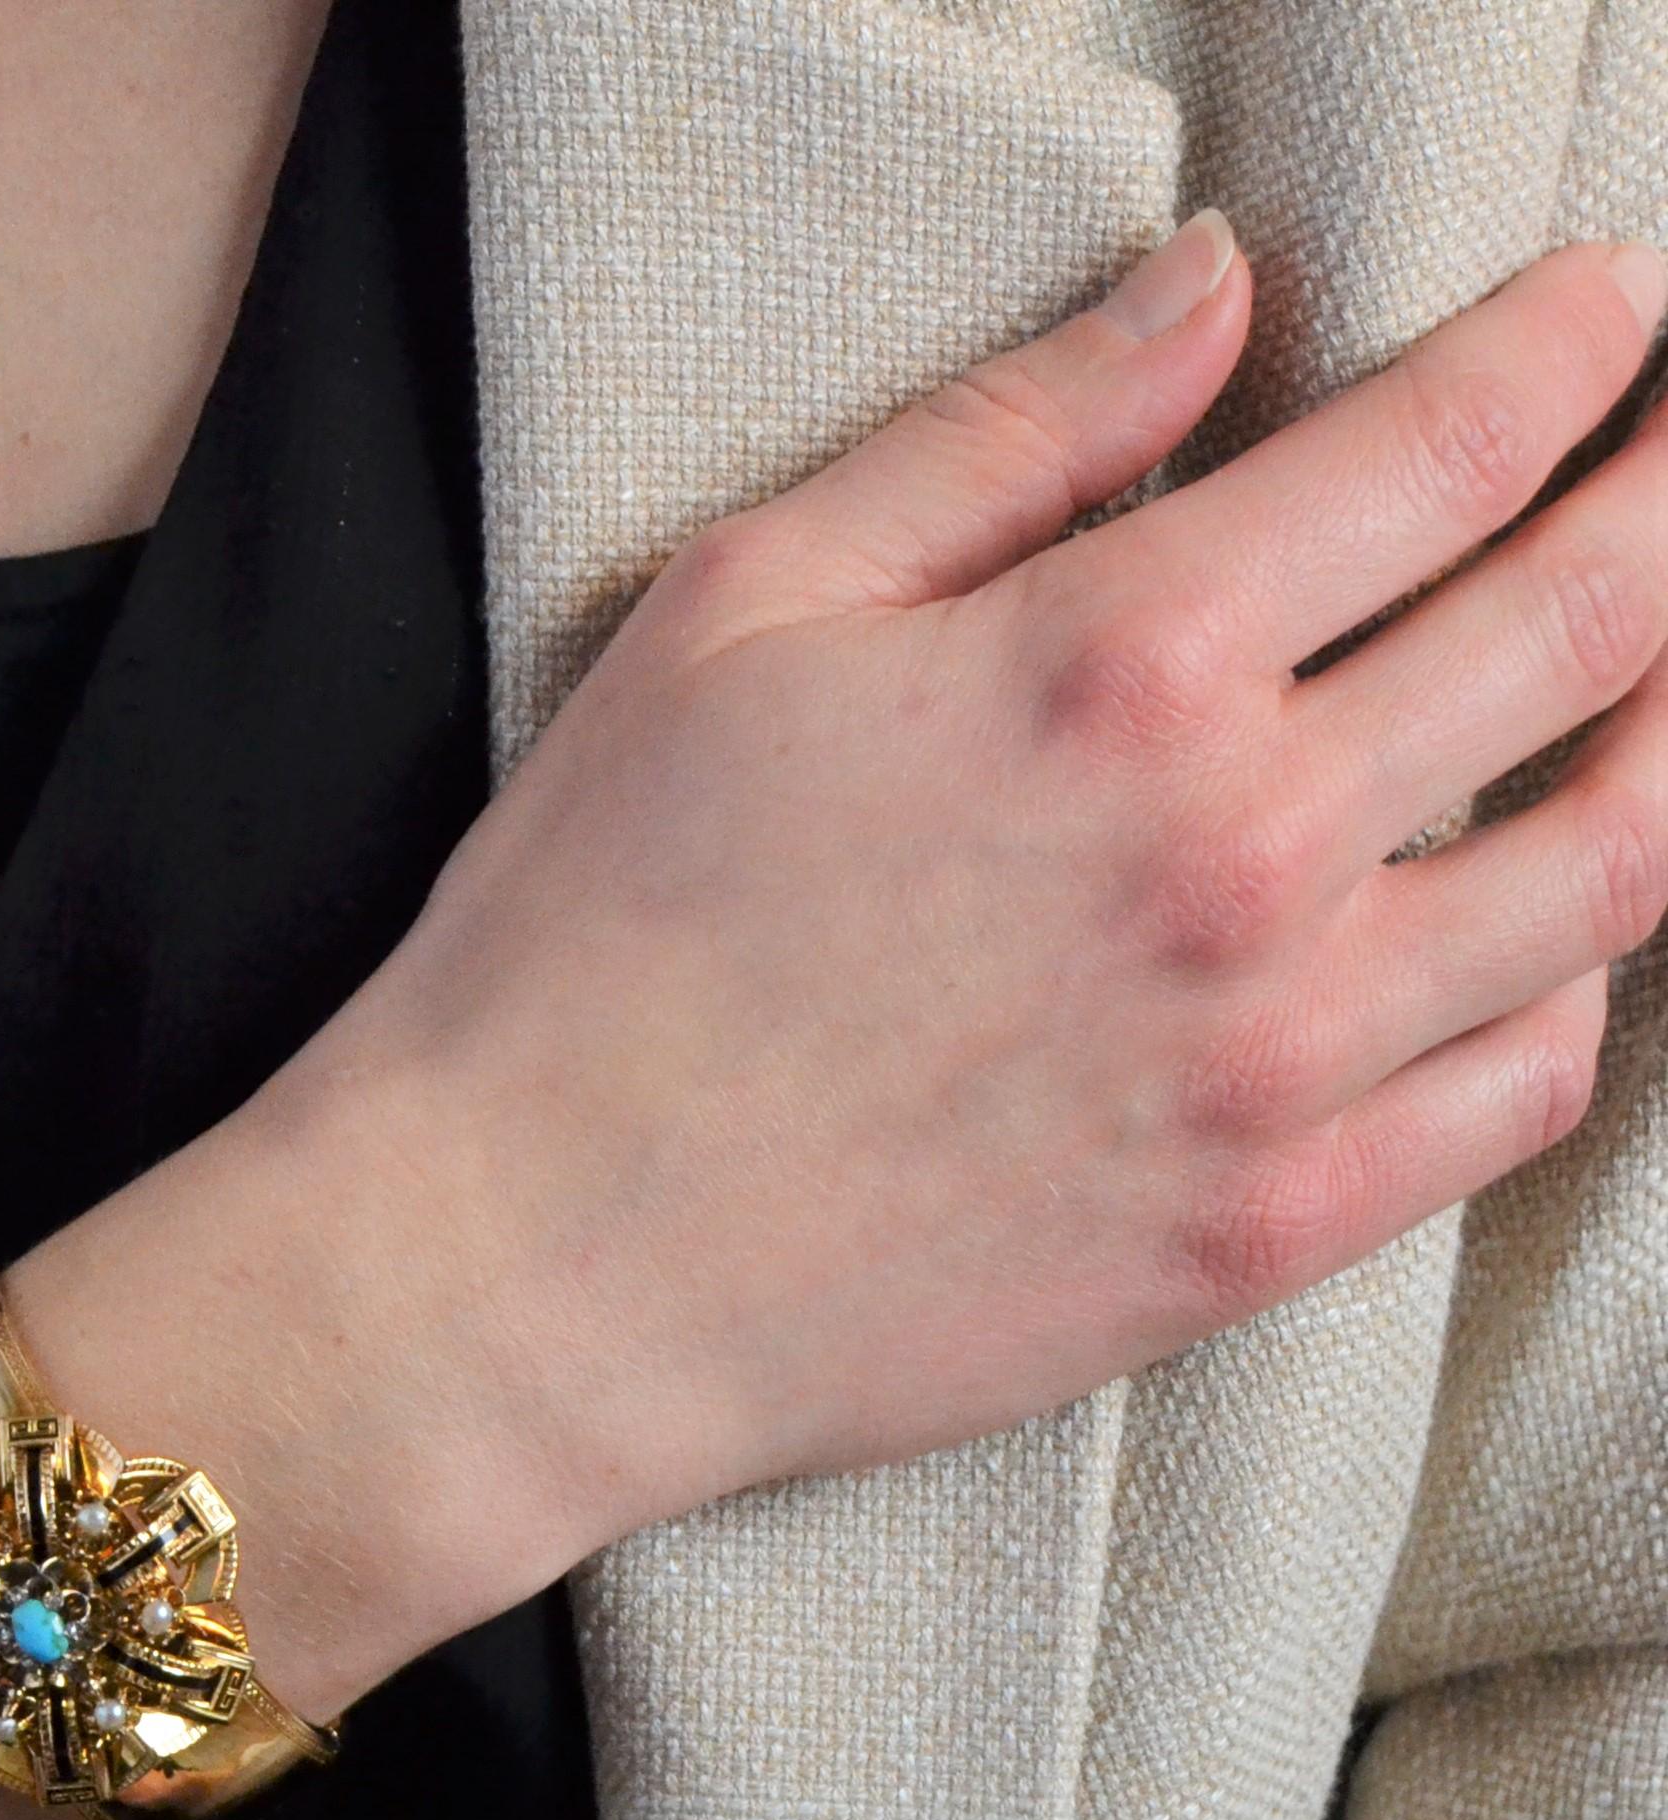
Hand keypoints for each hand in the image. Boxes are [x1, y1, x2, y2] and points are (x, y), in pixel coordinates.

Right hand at [0, 217, 1667, 1819]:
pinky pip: (1526, 1089)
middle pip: (1594, 622)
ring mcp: (1277, 1060)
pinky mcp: (1260, 1234)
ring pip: (1618, 865)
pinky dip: (1579, 986)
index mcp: (1118, 661)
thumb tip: (1212, 293)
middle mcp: (1248, 849)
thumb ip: (1004, 440)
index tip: (1613, 310)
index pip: (1452, 445)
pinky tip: (1550, 941)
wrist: (519, 1269)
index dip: (1572, 348)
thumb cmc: (586, 935)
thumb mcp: (743, 611)